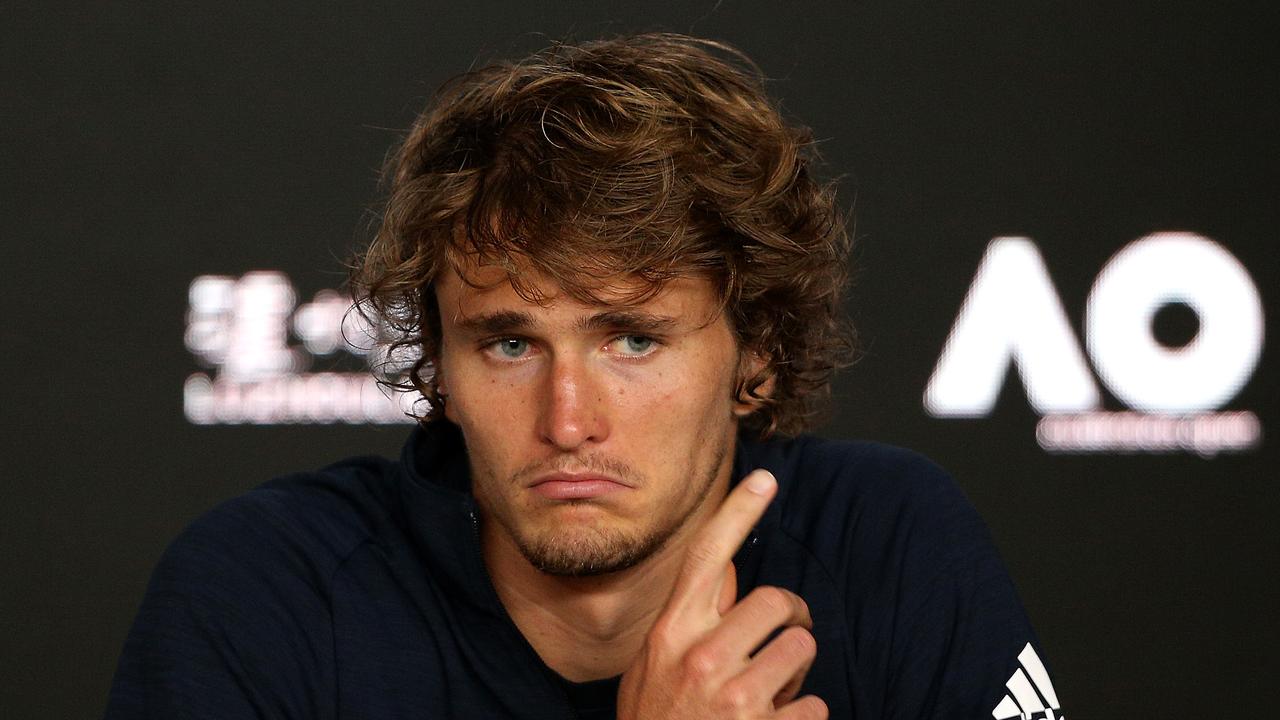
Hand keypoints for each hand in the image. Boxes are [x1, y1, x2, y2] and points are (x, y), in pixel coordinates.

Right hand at [616, 470, 827, 718]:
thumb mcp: (654, 668)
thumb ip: (688, 626)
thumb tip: (728, 578)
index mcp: (671, 634)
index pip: (706, 556)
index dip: (737, 511)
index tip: (764, 477)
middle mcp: (700, 656)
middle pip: (778, 600)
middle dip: (793, 620)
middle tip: (786, 638)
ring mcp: (734, 696)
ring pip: (803, 651)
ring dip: (796, 676)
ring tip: (769, 697)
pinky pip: (815, 706)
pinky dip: (802, 719)